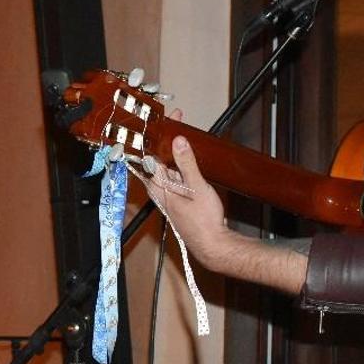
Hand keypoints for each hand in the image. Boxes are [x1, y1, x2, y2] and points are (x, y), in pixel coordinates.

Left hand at [147, 111, 307, 293]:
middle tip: (176, 121)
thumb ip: (186, 163)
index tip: (170, 119)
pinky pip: (175, 174)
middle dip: (165, 138)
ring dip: (173, 149)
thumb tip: (178, 141)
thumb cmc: (202, 221)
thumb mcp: (196, 187)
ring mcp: (168, 193)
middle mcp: (159, 189)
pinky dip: (180, 162)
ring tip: (182, 132)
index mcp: (158, 185)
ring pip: (166, 166)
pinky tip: (189, 156)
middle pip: (156, 158)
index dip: (158, 133)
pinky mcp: (178, 197)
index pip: (152, 153)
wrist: (212, 244)